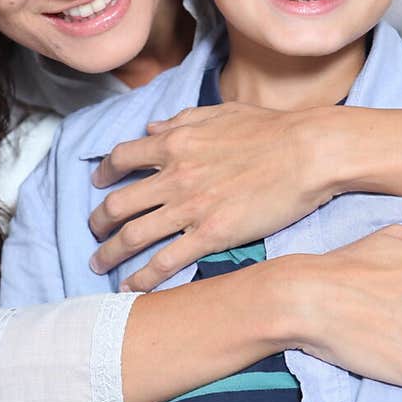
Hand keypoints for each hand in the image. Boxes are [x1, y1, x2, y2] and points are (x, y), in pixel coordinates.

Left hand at [89, 103, 324, 288]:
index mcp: (175, 142)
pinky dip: (142, 278)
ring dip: (109, 254)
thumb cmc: (271, 129)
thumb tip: (152, 127)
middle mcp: (174, 176)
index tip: (99, 183)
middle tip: (94, 233)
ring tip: (99, 265)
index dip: (104, 174)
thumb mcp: (220, 113)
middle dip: (97, 223)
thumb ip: (181, 120)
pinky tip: (132, 288)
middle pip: (117, 204)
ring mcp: (190, 208)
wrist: (307, 153)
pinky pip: (165, 261)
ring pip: (132, 236)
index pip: (121, 158)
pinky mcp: (211, 235)